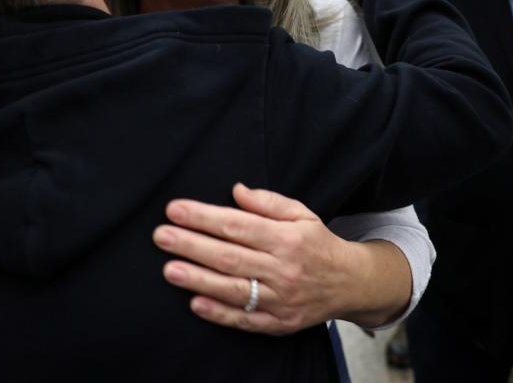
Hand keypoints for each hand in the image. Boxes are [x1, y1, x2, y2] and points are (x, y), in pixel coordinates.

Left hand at [153, 183, 410, 334]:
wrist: (351, 283)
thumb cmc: (318, 243)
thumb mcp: (301, 214)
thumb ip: (268, 202)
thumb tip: (236, 190)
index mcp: (287, 238)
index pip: (238, 225)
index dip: (204, 217)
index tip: (175, 209)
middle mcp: (283, 269)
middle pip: (230, 256)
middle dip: (192, 245)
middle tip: (162, 236)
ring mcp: (281, 299)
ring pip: (234, 289)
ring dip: (198, 280)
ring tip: (169, 269)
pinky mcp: (279, 323)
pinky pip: (245, 320)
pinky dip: (219, 314)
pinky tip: (195, 304)